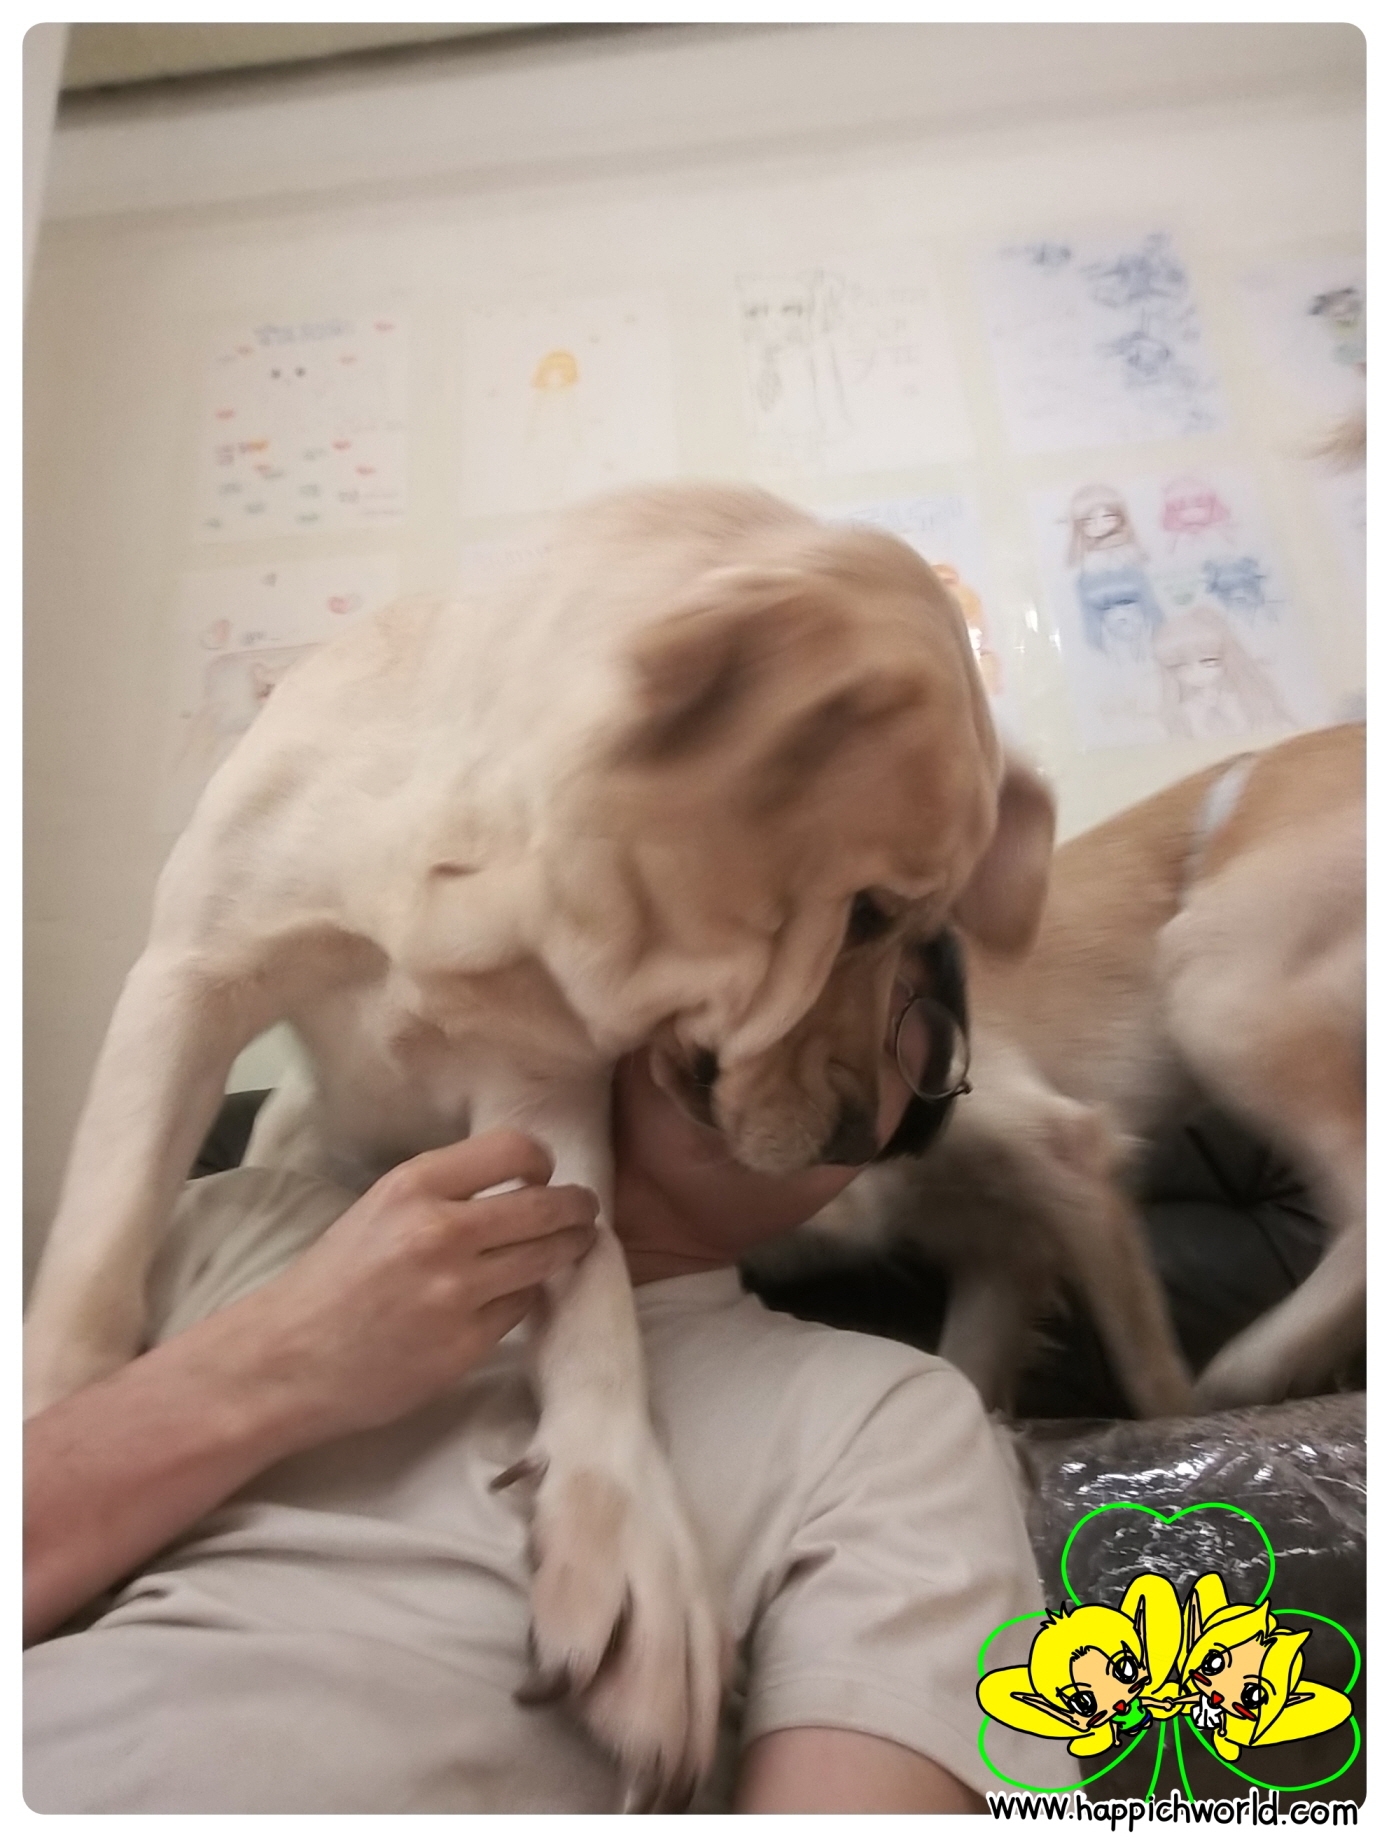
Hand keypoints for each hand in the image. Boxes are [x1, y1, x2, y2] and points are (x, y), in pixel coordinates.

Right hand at [24, 1131, 597, 1644]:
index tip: (543, 1174)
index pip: (516, 1148)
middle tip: (582, 1211)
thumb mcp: (380, 1209)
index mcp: (413, 1186)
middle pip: (548, 1206)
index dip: (541, 1162)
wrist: (283, 1360)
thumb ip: (446, 1193)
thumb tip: (522, 1182)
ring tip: (570, 1246)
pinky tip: (512, 1294)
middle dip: (576, 1208)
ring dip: (567, 1250)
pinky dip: (524, 1298)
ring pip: (548, 1258)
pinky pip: (523, 1307)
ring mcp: (457, 1292)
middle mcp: (440, 1232)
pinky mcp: (466, 1345)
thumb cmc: (331, 1281)